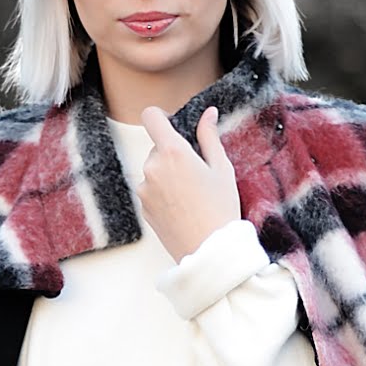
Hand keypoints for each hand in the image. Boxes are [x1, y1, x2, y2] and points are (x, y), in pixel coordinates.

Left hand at [135, 104, 241, 263]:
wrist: (209, 251)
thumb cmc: (220, 209)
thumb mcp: (222, 168)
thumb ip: (210, 137)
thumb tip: (208, 113)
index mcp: (173, 152)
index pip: (151, 117)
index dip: (161, 116)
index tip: (173, 124)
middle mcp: (152, 168)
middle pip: (157, 147)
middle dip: (173, 154)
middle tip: (197, 173)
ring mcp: (144, 189)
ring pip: (154, 170)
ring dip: (167, 175)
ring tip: (191, 195)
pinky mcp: (143, 208)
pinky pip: (151, 191)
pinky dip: (163, 194)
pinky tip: (183, 208)